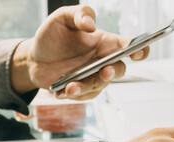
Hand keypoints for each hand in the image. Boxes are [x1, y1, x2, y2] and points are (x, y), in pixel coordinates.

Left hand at [10, 5, 149, 99]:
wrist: (34, 59)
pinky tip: (61, 90)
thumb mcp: (62, 17)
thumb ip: (79, 14)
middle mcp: (104, 61)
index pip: (130, 46)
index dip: (140, 50)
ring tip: (70, 86)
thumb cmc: (53, 37)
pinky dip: (72, 94)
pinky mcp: (84, 91)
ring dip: (85, 86)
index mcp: (107, 43)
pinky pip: (83, 96)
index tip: (136, 53)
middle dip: (113, 72)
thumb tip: (90, 25)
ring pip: (99, 85)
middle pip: (119, 70)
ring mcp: (95, 78)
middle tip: (104, 71)